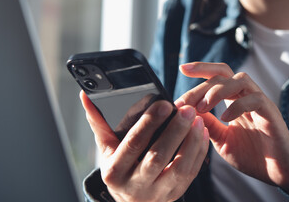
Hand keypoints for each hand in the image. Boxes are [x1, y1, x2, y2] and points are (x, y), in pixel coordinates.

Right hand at [80, 91, 208, 201]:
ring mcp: (158, 193)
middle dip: (175, 131)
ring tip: (198, 120)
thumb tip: (85, 96)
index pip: (133, 144)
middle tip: (188, 110)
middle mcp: (135, 185)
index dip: (149, 123)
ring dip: (191, 142)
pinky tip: (202, 133)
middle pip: (158, 156)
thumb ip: (98, 122)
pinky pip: (191, 173)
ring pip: (180, 168)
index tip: (165, 104)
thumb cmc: (119, 167)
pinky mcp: (176, 193)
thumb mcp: (106, 149)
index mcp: (115, 171)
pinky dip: (199, 152)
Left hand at [176, 62, 288, 197]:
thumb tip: (186, 111)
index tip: (182, 68)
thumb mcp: (221, 139)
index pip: (218, 75)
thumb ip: (207, 124)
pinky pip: (255, 100)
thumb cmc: (252, 156)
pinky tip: (225, 118)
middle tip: (184, 101)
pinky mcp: (271, 114)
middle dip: (201, 84)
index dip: (201, 69)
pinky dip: (238, 106)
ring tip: (203, 107)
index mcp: (234, 100)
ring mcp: (261, 103)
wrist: (278, 174)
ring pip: (241, 80)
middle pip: (225, 74)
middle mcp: (247, 97)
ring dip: (218, 90)